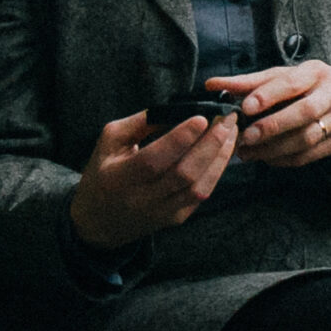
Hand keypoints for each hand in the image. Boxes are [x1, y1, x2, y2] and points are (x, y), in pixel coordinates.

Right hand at [68, 110, 237, 252]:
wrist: (98, 222)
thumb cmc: (103, 174)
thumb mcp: (108, 142)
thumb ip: (139, 123)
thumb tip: (175, 108)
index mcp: (118, 178)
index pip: (153, 161)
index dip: (179, 139)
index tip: (201, 117)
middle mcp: (141, 199)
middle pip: (183, 174)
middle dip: (210, 144)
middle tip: (227, 118)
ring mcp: (161, 212)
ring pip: (198, 187)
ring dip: (220, 157)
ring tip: (232, 130)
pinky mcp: (176, 218)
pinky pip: (202, 194)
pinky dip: (217, 170)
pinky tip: (226, 149)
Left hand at [207, 61, 330, 167]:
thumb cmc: (308, 85)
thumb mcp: (284, 76)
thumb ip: (249, 82)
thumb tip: (212, 84)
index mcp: (315, 73)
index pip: (293, 83)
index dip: (269, 95)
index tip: (245, 107)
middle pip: (304, 112)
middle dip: (272, 127)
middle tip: (245, 137)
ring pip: (307, 138)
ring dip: (274, 148)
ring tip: (248, 152)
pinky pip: (309, 155)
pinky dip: (284, 159)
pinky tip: (267, 158)